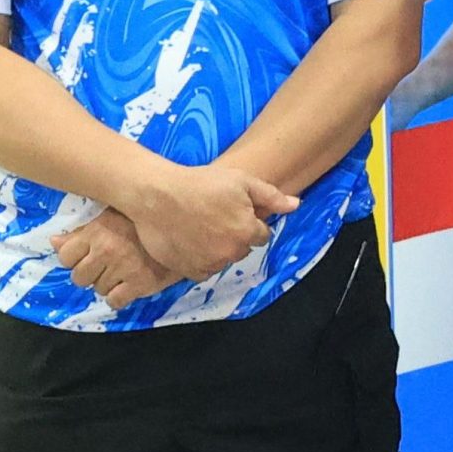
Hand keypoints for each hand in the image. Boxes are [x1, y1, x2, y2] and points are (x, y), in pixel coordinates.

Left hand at [52, 210, 188, 310]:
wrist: (185, 227)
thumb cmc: (143, 221)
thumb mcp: (110, 218)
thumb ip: (82, 232)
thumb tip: (53, 242)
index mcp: (97, 232)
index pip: (66, 256)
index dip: (74, 259)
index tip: (88, 256)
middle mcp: (106, 250)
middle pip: (79, 277)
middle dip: (91, 273)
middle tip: (107, 266)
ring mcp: (123, 268)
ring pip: (98, 289)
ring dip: (108, 284)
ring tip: (123, 273)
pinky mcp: (140, 283)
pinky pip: (115, 301)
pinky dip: (119, 297)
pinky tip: (128, 287)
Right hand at [120, 162, 297, 277]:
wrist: (156, 195)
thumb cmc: (200, 183)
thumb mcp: (241, 181)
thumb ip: (271, 196)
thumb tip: (296, 205)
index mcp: (247, 231)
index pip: (261, 235)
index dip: (250, 222)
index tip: (233, 211)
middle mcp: (231, 252)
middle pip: (242, 248)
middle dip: (235, 236)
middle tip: (215, 218)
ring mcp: (209, 263)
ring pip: (223, 260)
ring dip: (218, 249)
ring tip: (200, 228)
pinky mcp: (188, 270)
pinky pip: (203, 271)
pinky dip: (200, 260)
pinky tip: (191, 241)